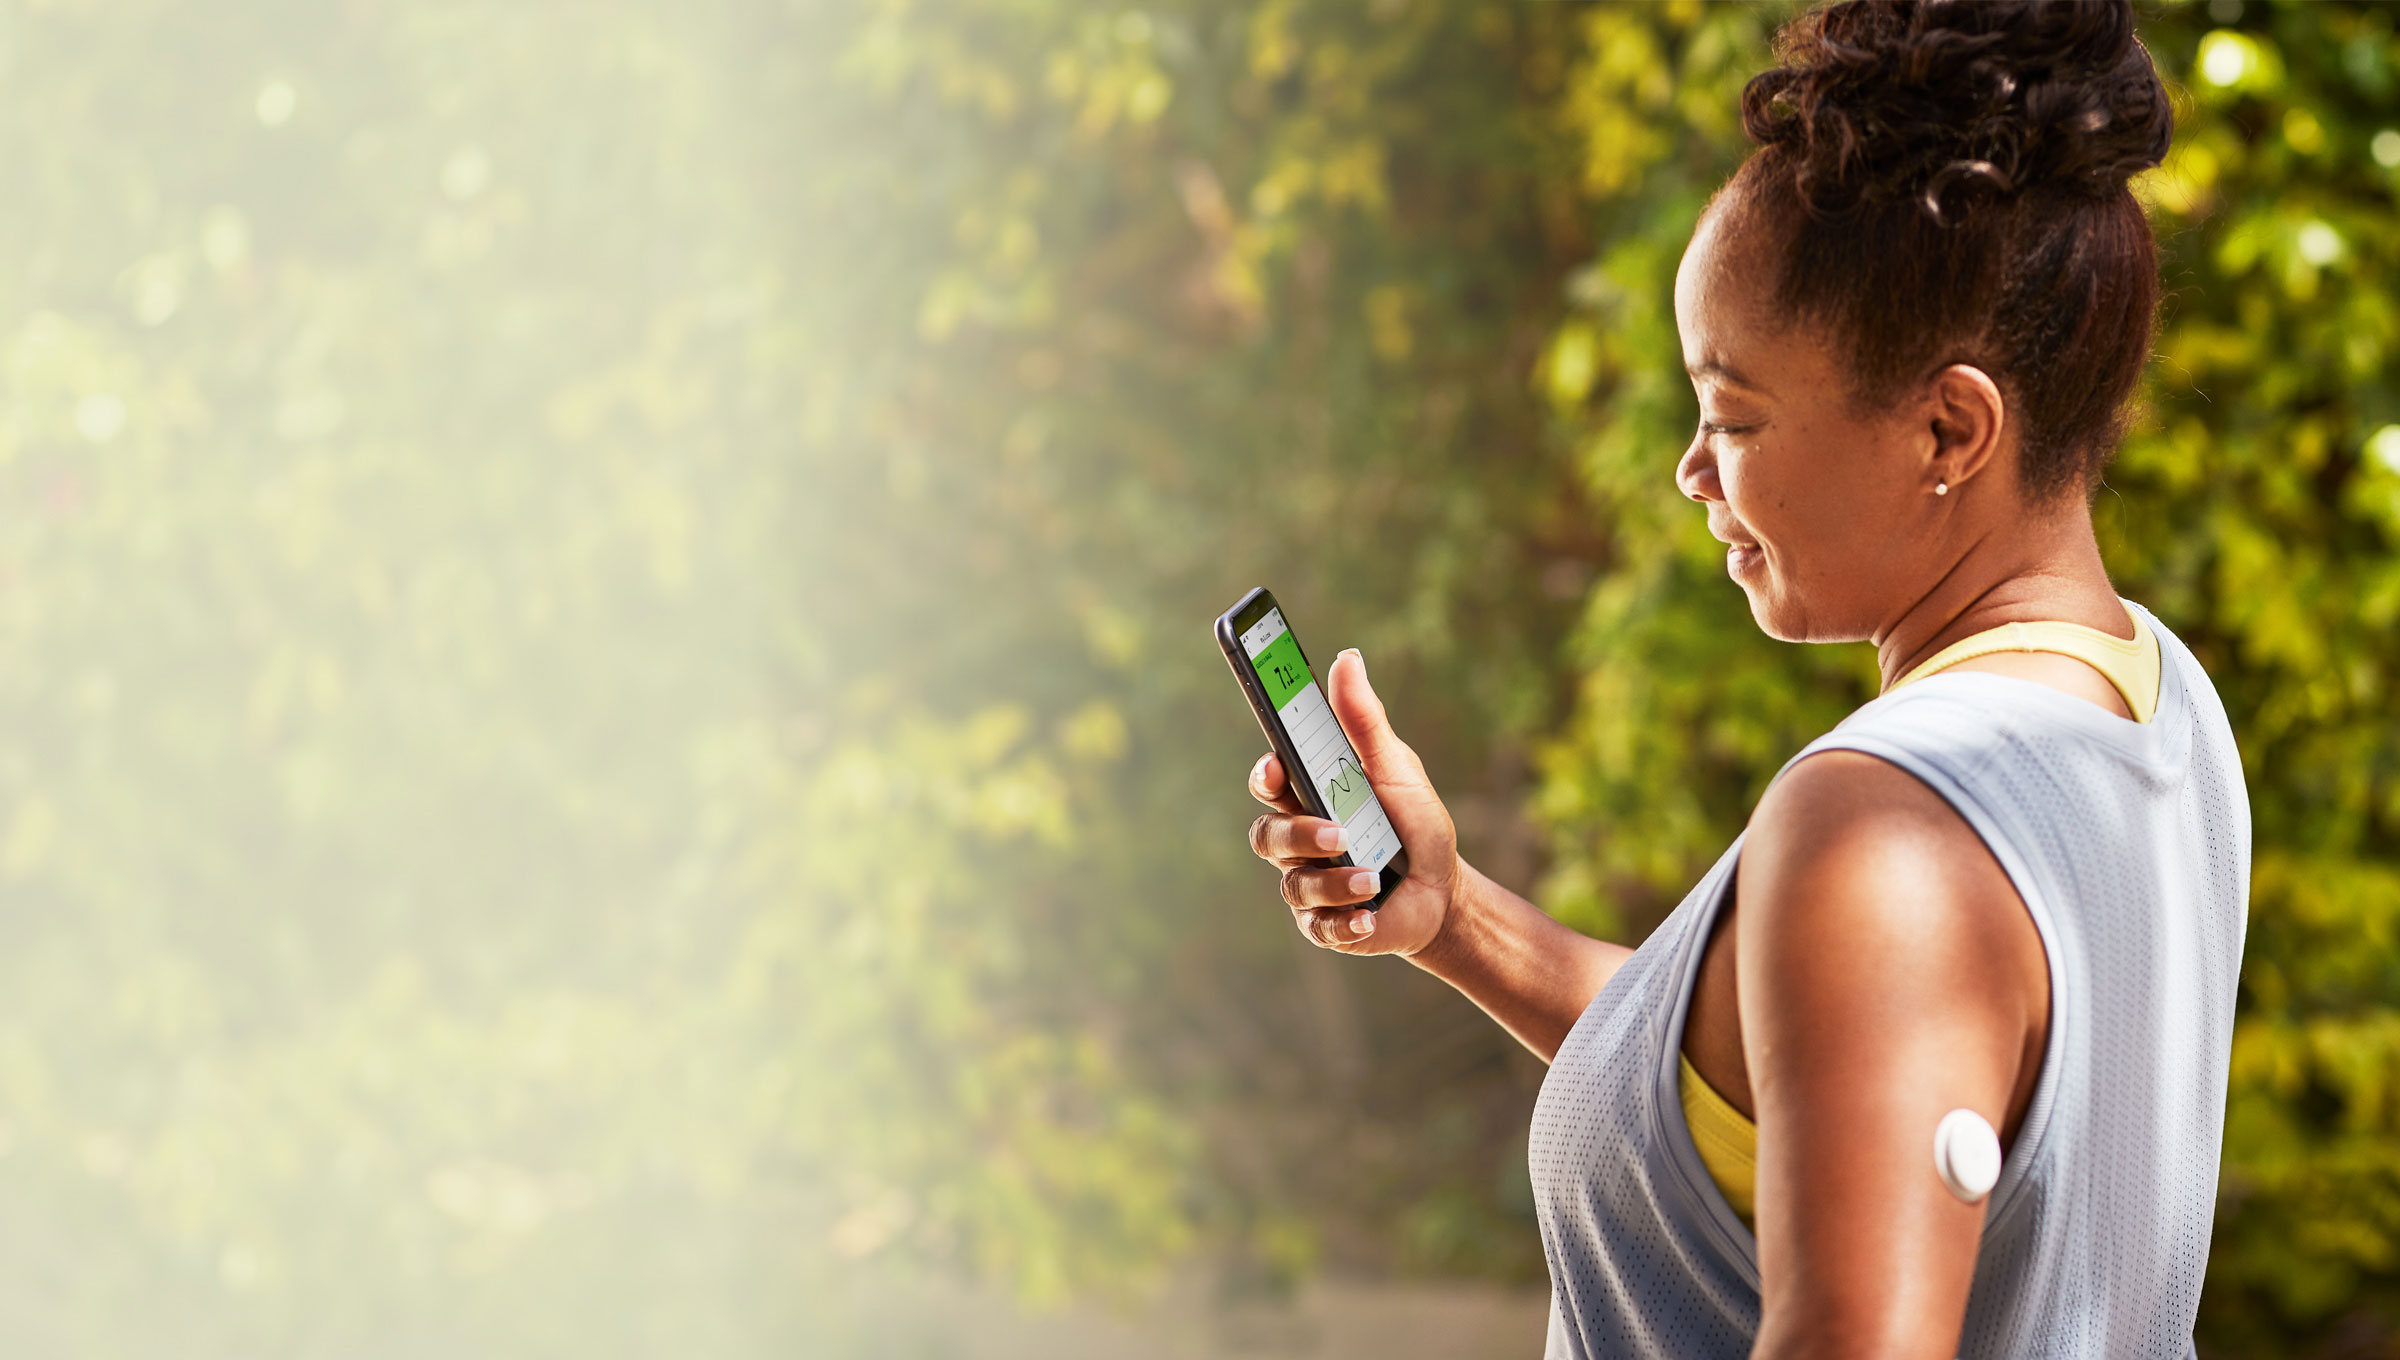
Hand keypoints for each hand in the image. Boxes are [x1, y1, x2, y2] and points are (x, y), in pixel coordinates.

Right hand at [1245, 648, 1460, 956]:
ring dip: (1332, 882)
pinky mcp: (1326, 926)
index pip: (1269, 782)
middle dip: (1300, 834)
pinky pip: (1319, 927)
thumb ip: (1363, 721)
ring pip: (1294, 884)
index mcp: (1309, 797)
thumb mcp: (1395, 767)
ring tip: (1371, 879)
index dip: (1265, 775)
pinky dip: (1344, 922)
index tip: (1276, 768)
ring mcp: (1309, 884)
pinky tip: (1368, 917)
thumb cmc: (1412, 822)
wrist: (1444, 889)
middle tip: (1340, 833)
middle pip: (1268, 835)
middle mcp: (1300, 840)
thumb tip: (1346, 659)